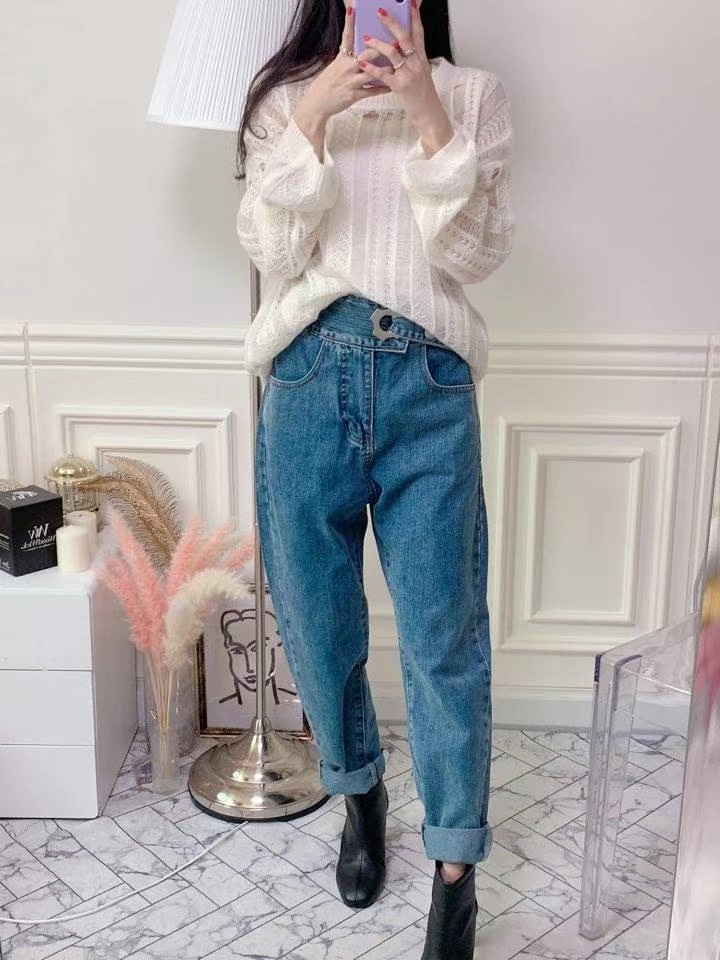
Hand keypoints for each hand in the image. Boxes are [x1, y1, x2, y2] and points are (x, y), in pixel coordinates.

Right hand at [294, 3, 390, 131]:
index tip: (353, 7)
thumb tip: (362, 46)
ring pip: (372, 73)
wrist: (317, 103)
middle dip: (382, 48)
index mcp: (342, 58)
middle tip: (396, 42)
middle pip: (367, 54)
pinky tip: (391, 87)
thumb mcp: (336, 66)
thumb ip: (349, 56)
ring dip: (386, 69)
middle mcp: (347, 67)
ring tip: (398, 65)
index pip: (347, 36)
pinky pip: (371, 91)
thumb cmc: (328, 83)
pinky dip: (382, 89)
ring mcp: (351, 82)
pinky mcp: (354, 95)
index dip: (350, 21)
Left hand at [357, 0, 454, 153]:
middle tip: (380, 11)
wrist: (429, 114)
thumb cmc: (422, 96)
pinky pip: (384, 74)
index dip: (415, 16)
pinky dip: (371, 68)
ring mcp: (409, 74)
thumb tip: (401, 49)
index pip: (419, 32)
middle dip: (392, 23)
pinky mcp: (400, 87)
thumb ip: (412, 60)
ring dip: (377, 44)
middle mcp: (416, 63)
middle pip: (404, 37)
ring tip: (365, 38)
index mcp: (421, 58)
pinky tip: (362, 64)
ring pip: (393, 53)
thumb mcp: (421, 74)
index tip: (411, 1)